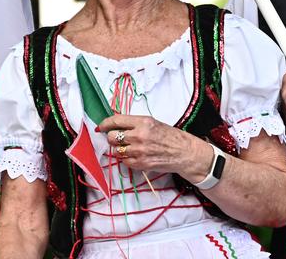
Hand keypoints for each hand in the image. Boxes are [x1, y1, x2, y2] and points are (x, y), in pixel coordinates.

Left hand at [97, 114, 211, 178]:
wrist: (184, 152)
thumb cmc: (170, 136)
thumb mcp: (153, 123)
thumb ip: (135, 124)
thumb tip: (116, 126)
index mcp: (143, 122)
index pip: (116, 121)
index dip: (105, 124)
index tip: (101, 127)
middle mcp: (139, 136)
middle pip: (112, 137)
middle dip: (112, 138)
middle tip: (118, 139)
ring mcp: (139, 151)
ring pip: (116, 151)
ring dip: (120, 149)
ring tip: (130, 147)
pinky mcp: (140, 164)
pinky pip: (124, 161)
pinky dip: (127, 159)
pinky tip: (136, 155)